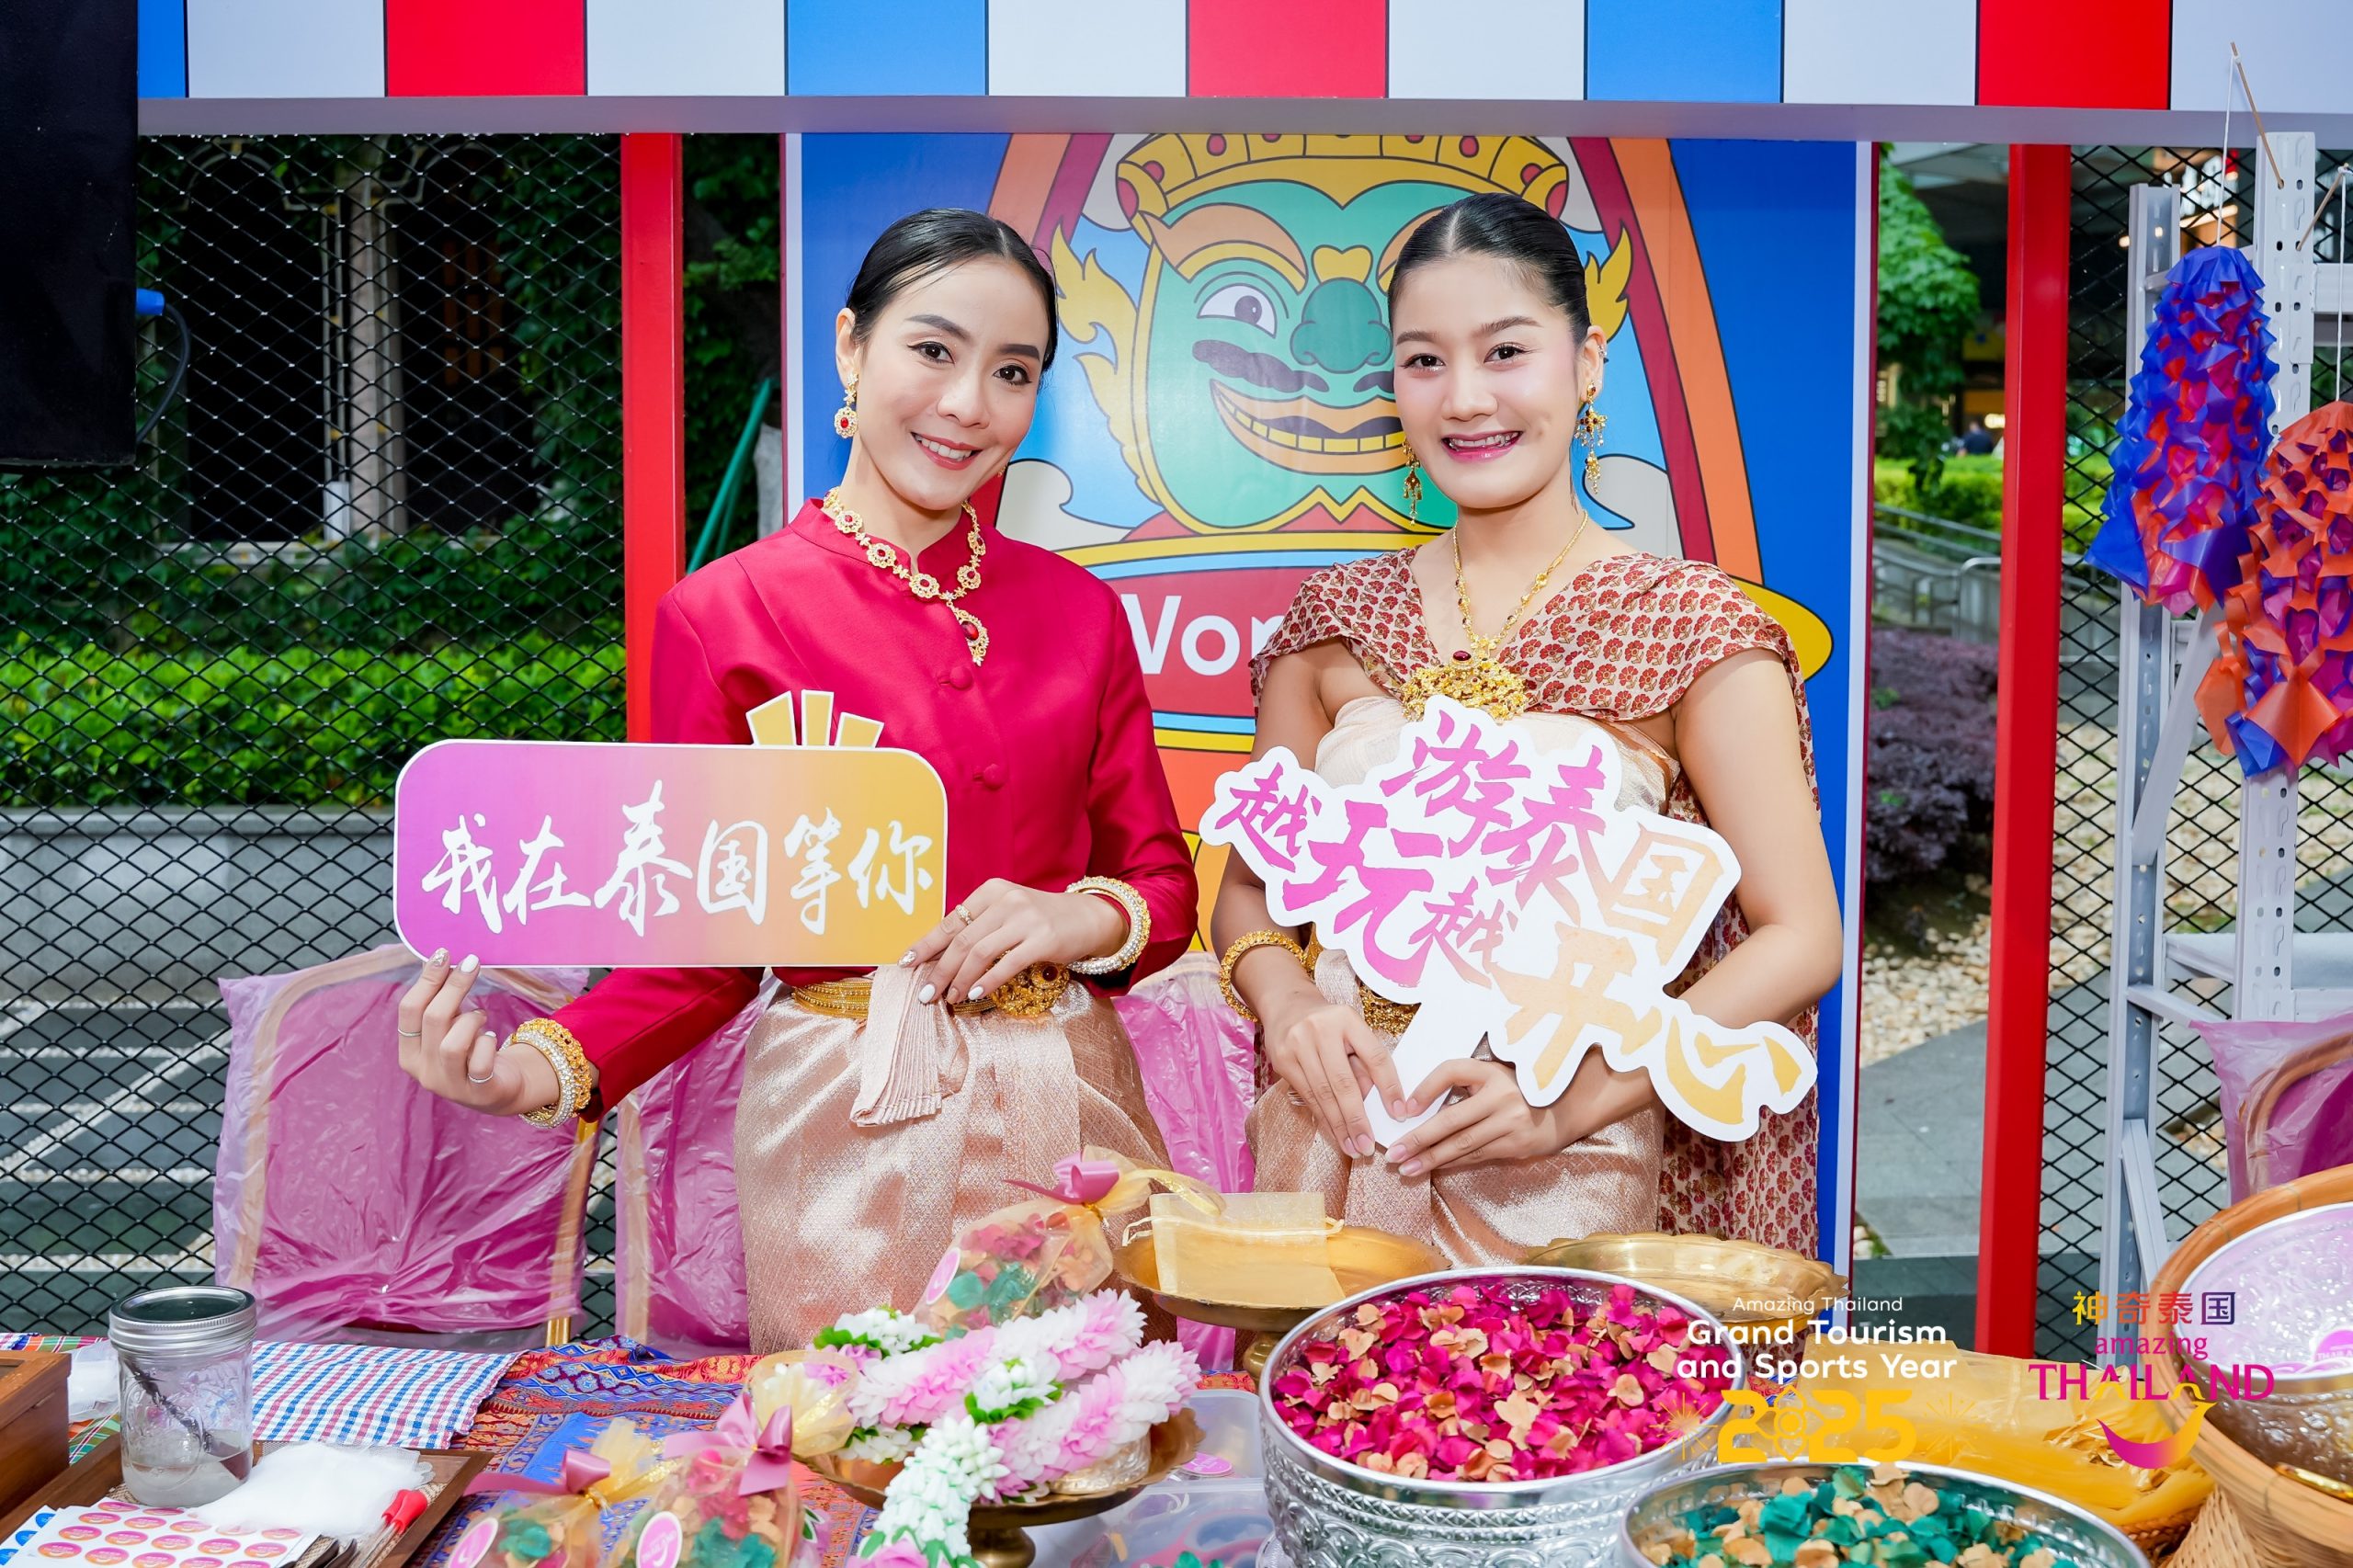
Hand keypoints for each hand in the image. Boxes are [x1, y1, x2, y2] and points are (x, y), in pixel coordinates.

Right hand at [395, 949, 542, 1114]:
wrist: (496, 1088)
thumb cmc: (469, 1049)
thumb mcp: (450, 1024)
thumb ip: (440, 999)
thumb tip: (437, 959)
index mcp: (408, 1051)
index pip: (408, 1011)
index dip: (426, 980)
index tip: (443, 954)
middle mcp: (422, 1070)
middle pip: (432, 1020)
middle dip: (453, 986)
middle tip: (471, 963)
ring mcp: (448, 1085)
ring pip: (451, 1044)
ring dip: (470, 1020)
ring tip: (480, 1015)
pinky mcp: (477, 1091)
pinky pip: (479, 1063)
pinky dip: (486, 1043)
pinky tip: (490, 1037)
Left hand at [901, 879, 1124, 1006]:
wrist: (1087, 917)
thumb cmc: (1040, 919)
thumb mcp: (1007, 913)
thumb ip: (979, 927)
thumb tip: (939, 958)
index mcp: (991, 891)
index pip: (951, 921)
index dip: (926, 944)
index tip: (906, 963)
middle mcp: (1006, 900)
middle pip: (962, 940)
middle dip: (940, 970)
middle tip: (926, 994)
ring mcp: (1025, 918)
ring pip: (980, 952)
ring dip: (960, 979)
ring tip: (950, 998)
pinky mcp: (1043, 938)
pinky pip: (1007, 963)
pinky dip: (987, 981)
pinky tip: (974, 994)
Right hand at [1260, 994, 1405, 1159]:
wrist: (1286, 1006)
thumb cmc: (1329, 1024)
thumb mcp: (1352, 1032)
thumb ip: (1364, 1063)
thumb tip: (1376, 1105)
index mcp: (1347, 1019)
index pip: (1375, 1057)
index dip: (1389, 1087)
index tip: (1399, 1114)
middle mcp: (1320, 1030)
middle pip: (1343, 1083)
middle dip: (1357, 1119)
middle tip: (1368, 1146)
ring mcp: (1297, 1045)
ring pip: (1322, 1094)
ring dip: (1339, 1126)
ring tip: (1353, 1147)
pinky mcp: (1282, 1060)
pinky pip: (1307, 1096)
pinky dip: (1322, 1118)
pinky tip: (1334, 1134)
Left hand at [1382, 1056, 1563, 1177]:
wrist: (1561, 1109)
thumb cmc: (1514, 1090)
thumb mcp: (1490, 1077)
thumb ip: (1460, 1085)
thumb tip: (1414, 1108)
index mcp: (1491, 1071)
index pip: (1451, 1071)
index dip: (1425, 1088)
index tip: (1403, 1110)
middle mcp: (1502, 1095)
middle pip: (1452, 1119)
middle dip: (1419, 1139)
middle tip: (1394, 1154)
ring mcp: (1511, 1122)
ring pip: (1463, 1144)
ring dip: (1432, 1159)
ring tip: (1407, 1168)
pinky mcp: (1517, 1144)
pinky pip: (1477, 1155)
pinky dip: (1453, 1162)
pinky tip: (1434, 1168)